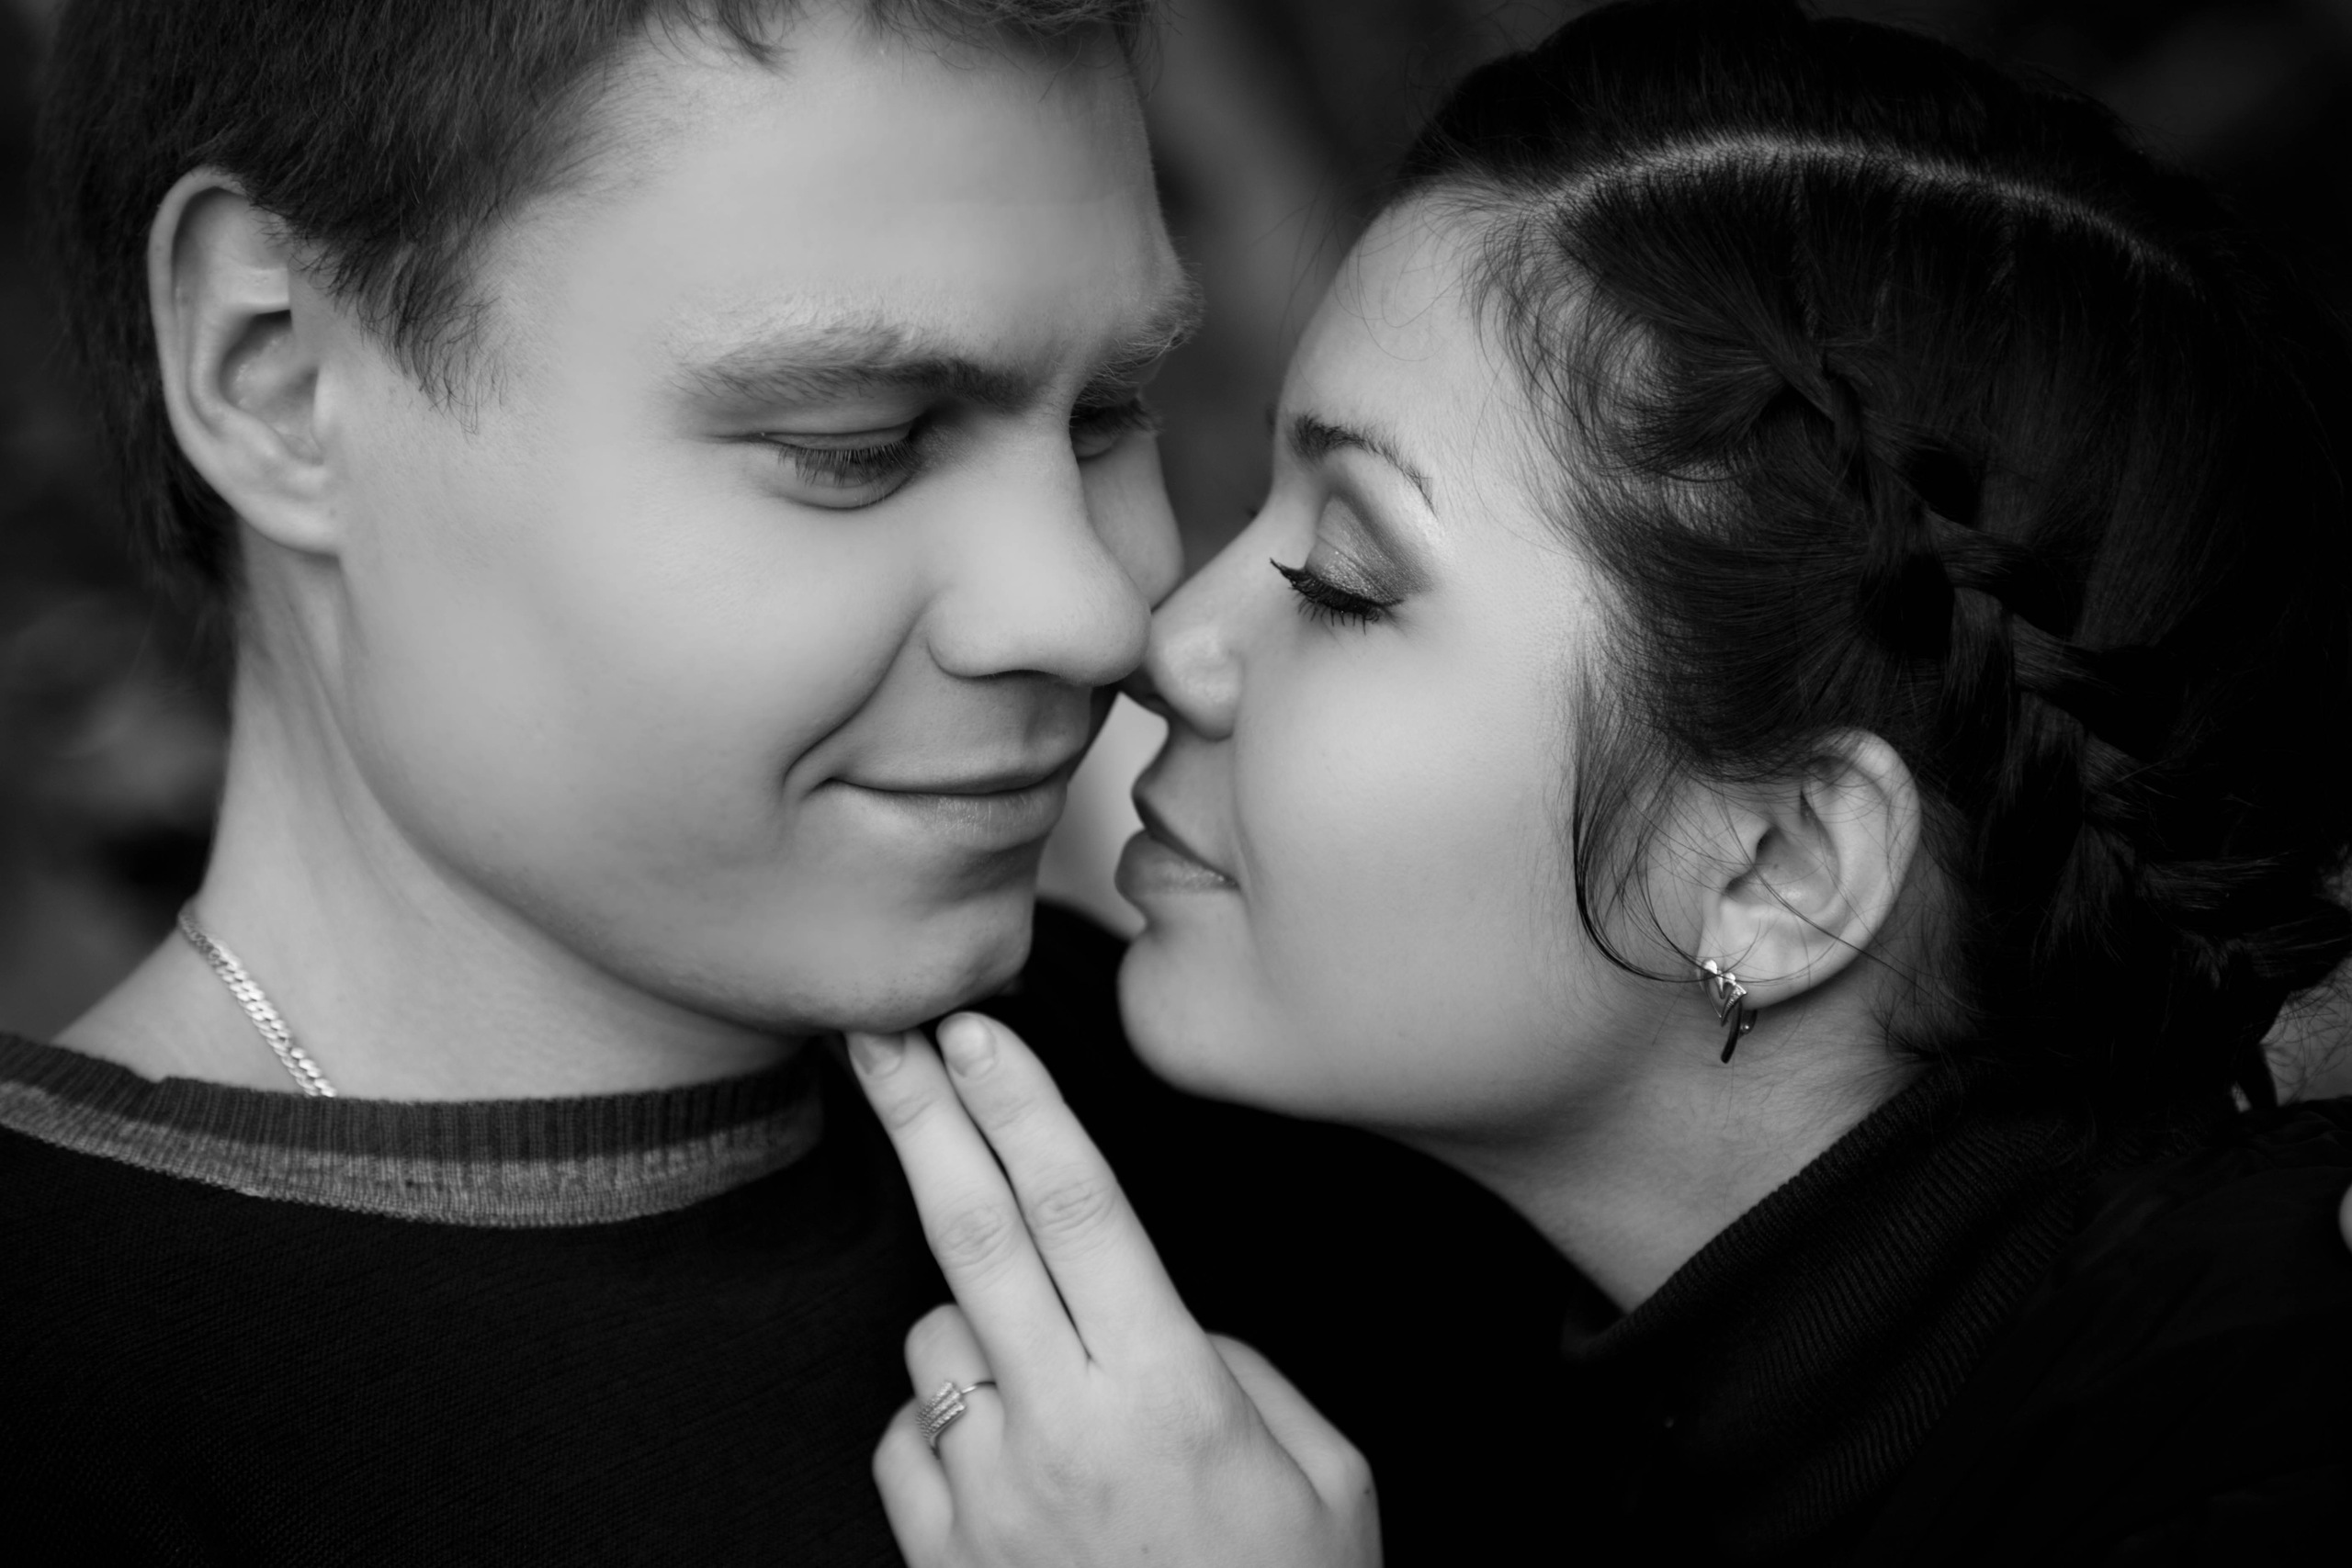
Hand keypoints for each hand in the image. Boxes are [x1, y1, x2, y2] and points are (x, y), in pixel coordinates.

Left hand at [848, 1012, 1380, 1567]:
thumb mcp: (1324, 1474)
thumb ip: (1233, 1370)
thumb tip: (1155, 1316)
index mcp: (1172, 1393)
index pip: (1077, 1209)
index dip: (1021, 1104)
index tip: (974, 1025)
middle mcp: (1064, 1431)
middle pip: (973, 1234)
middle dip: (920, 1116)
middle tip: (875, 1032)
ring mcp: (987, 1500)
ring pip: (935, 1334)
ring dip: (976, 1320)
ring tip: (1058, 1391)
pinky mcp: (938, 1559)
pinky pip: (909, 1434)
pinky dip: (947, 1419)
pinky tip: (1014, 1465)